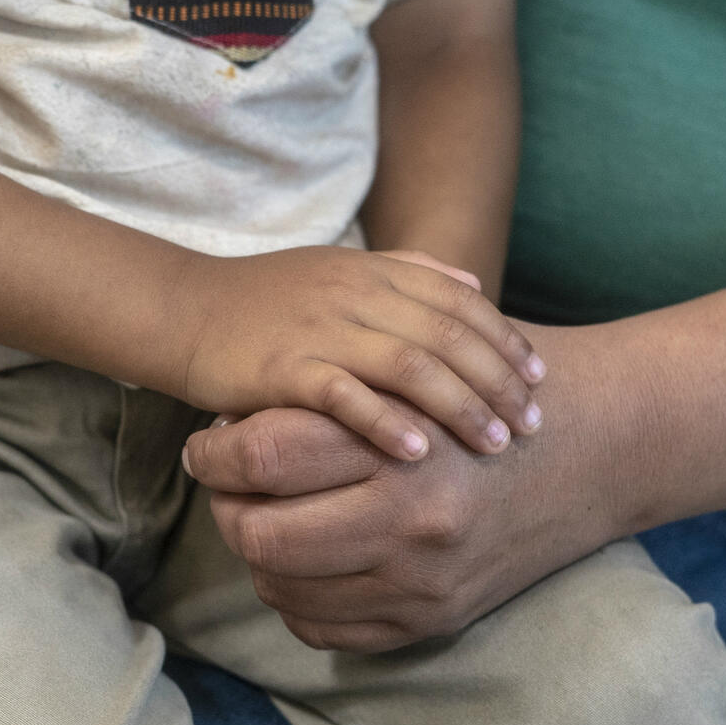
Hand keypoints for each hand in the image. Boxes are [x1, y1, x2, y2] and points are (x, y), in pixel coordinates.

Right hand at [174, 246, 545, 461]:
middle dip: (498, 382)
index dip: (505, 340)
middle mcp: (352, 294)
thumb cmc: (264, 300)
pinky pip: (344, 395)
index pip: (459, 301)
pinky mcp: (281, 367)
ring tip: (495, 444)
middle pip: (446, 335)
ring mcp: (317, 329)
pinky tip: (419, 453)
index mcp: (371, 272)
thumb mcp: (339, 271)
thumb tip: (475, 287)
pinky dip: (386, 423)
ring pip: (408, 364)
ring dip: (459, 407)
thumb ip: (407, 274)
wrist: (185, 310)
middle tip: (534, 424)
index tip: (540, 379)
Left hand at [181, 355, 619, 652]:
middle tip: (227, 481)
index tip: (208, 442)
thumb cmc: (489, 388)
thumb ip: (330, 384)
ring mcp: (424, 581)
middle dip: (225, 507)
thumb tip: (229, 421)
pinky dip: (295, 596)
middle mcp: (412, 521)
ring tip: (265, 512)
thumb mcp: (415, 362)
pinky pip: (324, 629)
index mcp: (402, 442)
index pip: (263, 455)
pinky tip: (304, 558)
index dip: (214, 450)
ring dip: (257, 553)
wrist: (598, 447)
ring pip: (281, 588)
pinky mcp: (435, 619)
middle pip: (259, 535)